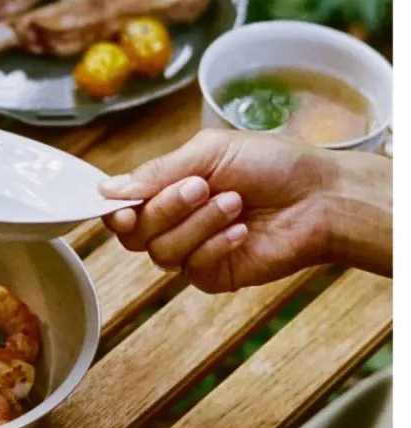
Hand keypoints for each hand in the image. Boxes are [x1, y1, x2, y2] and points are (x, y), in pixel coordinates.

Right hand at [99, 129, 391, 292]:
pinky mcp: (212, 275)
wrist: (320, 197)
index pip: (121, 208)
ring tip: (234, 203)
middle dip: (166, 208)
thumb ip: (158, 172)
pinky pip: (192, 269)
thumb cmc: (272, 164)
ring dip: (198, 224)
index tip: (123, 209)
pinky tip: (241, 231)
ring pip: (162, 252)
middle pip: (134, 233)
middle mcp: (172, 222)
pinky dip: (215, 245)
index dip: (115, 211)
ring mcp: (190, 251)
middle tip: (201, 187)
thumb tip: (107, 190)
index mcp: (165, 189)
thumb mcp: (209, 152)